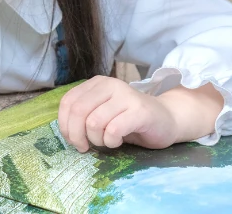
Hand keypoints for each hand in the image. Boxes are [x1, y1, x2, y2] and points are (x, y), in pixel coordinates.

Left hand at [57, 76, 222, 152]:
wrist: (166, 120)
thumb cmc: (129, 120)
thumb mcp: (102, 113)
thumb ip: (84, 115)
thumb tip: (65, 130)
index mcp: (97, 83)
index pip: (68, 102)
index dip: (65, 124)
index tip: (73, 140)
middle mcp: (110, 84)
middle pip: (78, 111)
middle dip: (76, 135)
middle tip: (85, 147)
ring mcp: (126, 96)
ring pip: (94, 122)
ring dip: (97, 140)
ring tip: (107, 141)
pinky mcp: (139, 111)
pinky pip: (113, 130)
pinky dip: (111, 141)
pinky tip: (118, 141)